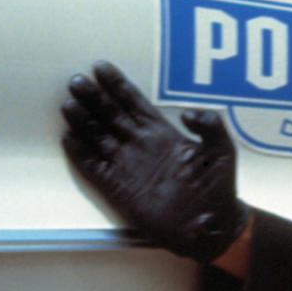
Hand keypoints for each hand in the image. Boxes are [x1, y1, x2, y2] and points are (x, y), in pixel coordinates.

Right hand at [60, 61, 248, 262]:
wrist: (210, 224)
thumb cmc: (218, 186)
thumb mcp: (223, 149)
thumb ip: (210, 125)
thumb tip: (187, 112)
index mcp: (163, 132)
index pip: (135, 102)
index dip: (118, 85)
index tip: (101, 66)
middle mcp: (141, 145)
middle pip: (111, 115)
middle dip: (94, 97)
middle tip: (76, 81)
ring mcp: (128, 165)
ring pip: (99, 137)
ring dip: (83, 121)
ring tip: (69, 104)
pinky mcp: (118, 188)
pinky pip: (94, 167)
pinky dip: (81, 154)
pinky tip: (69, 138)